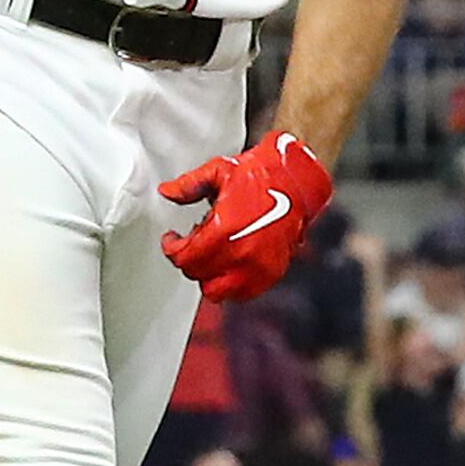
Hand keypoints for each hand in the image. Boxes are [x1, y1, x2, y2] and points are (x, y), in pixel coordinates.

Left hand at [158, 133, 335, 304]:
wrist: (297, 183)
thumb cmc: (262, 175)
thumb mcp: (219, 171)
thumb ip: (189, 185)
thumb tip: (167, 192)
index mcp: (224, 230)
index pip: (184, 258)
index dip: (172, 248)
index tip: (172, 240)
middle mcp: (241, 254)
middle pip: (197, 275)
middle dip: (189, 259)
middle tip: (194, 242)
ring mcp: (258, 268)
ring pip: (217, 292)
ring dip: (209, 276)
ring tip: (212, 254)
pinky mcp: (271, 274)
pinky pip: (242, 294)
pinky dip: (231, 283)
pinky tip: (231, 262)